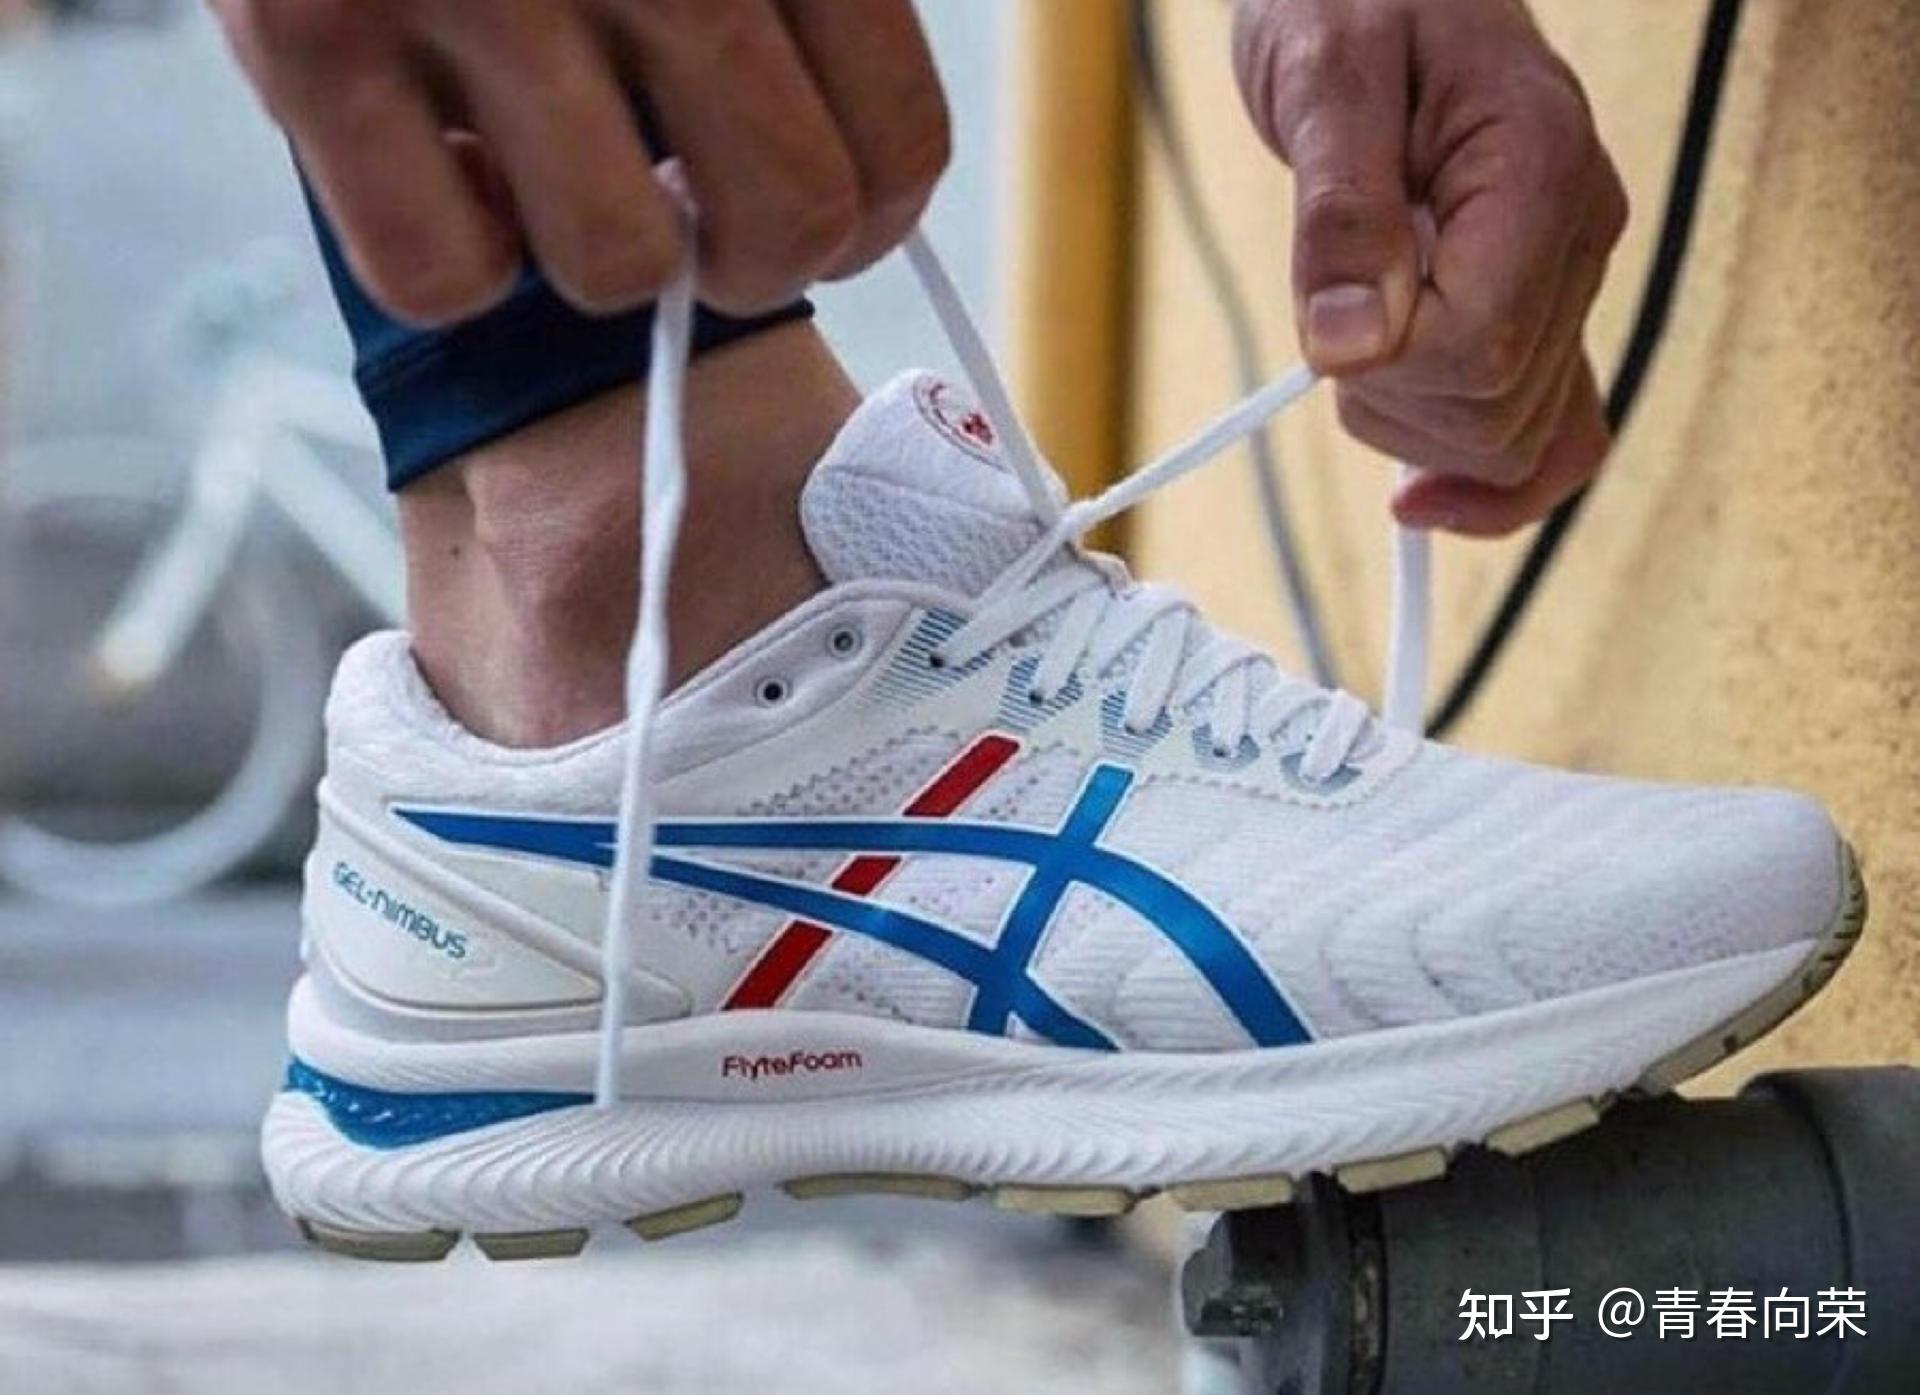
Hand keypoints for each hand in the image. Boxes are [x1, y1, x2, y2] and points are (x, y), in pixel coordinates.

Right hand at [212, 0, 951, 324]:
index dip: (866, 227)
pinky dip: (454, 263)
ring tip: (552, 164)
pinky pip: (445, 277)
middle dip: (747, 261)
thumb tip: (847, 199)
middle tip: (688, 216)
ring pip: (619, 266)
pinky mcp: (313, 28)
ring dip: (597, 257)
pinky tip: (446, 166)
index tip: (819, 222)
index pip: (898, 143)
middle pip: (788, 222)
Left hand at [1234, 0, 1628, 535]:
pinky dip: (1486, 484)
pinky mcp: (1538, 314)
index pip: (1480, 345)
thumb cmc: (1351, 1)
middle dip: (1388, 398)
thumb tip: (1350, 348)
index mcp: (1538, 167)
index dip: (1386, 361)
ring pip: (1510, 440)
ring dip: (1408, 427)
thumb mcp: (1323, 76)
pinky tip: (1422, 495)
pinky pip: (1552, 438)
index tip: (1328, 308)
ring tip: (1358, 327)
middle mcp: (1576, 235)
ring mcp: (1567, 282)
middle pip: (1496, 410)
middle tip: (1331, 310)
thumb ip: (1339, 212)